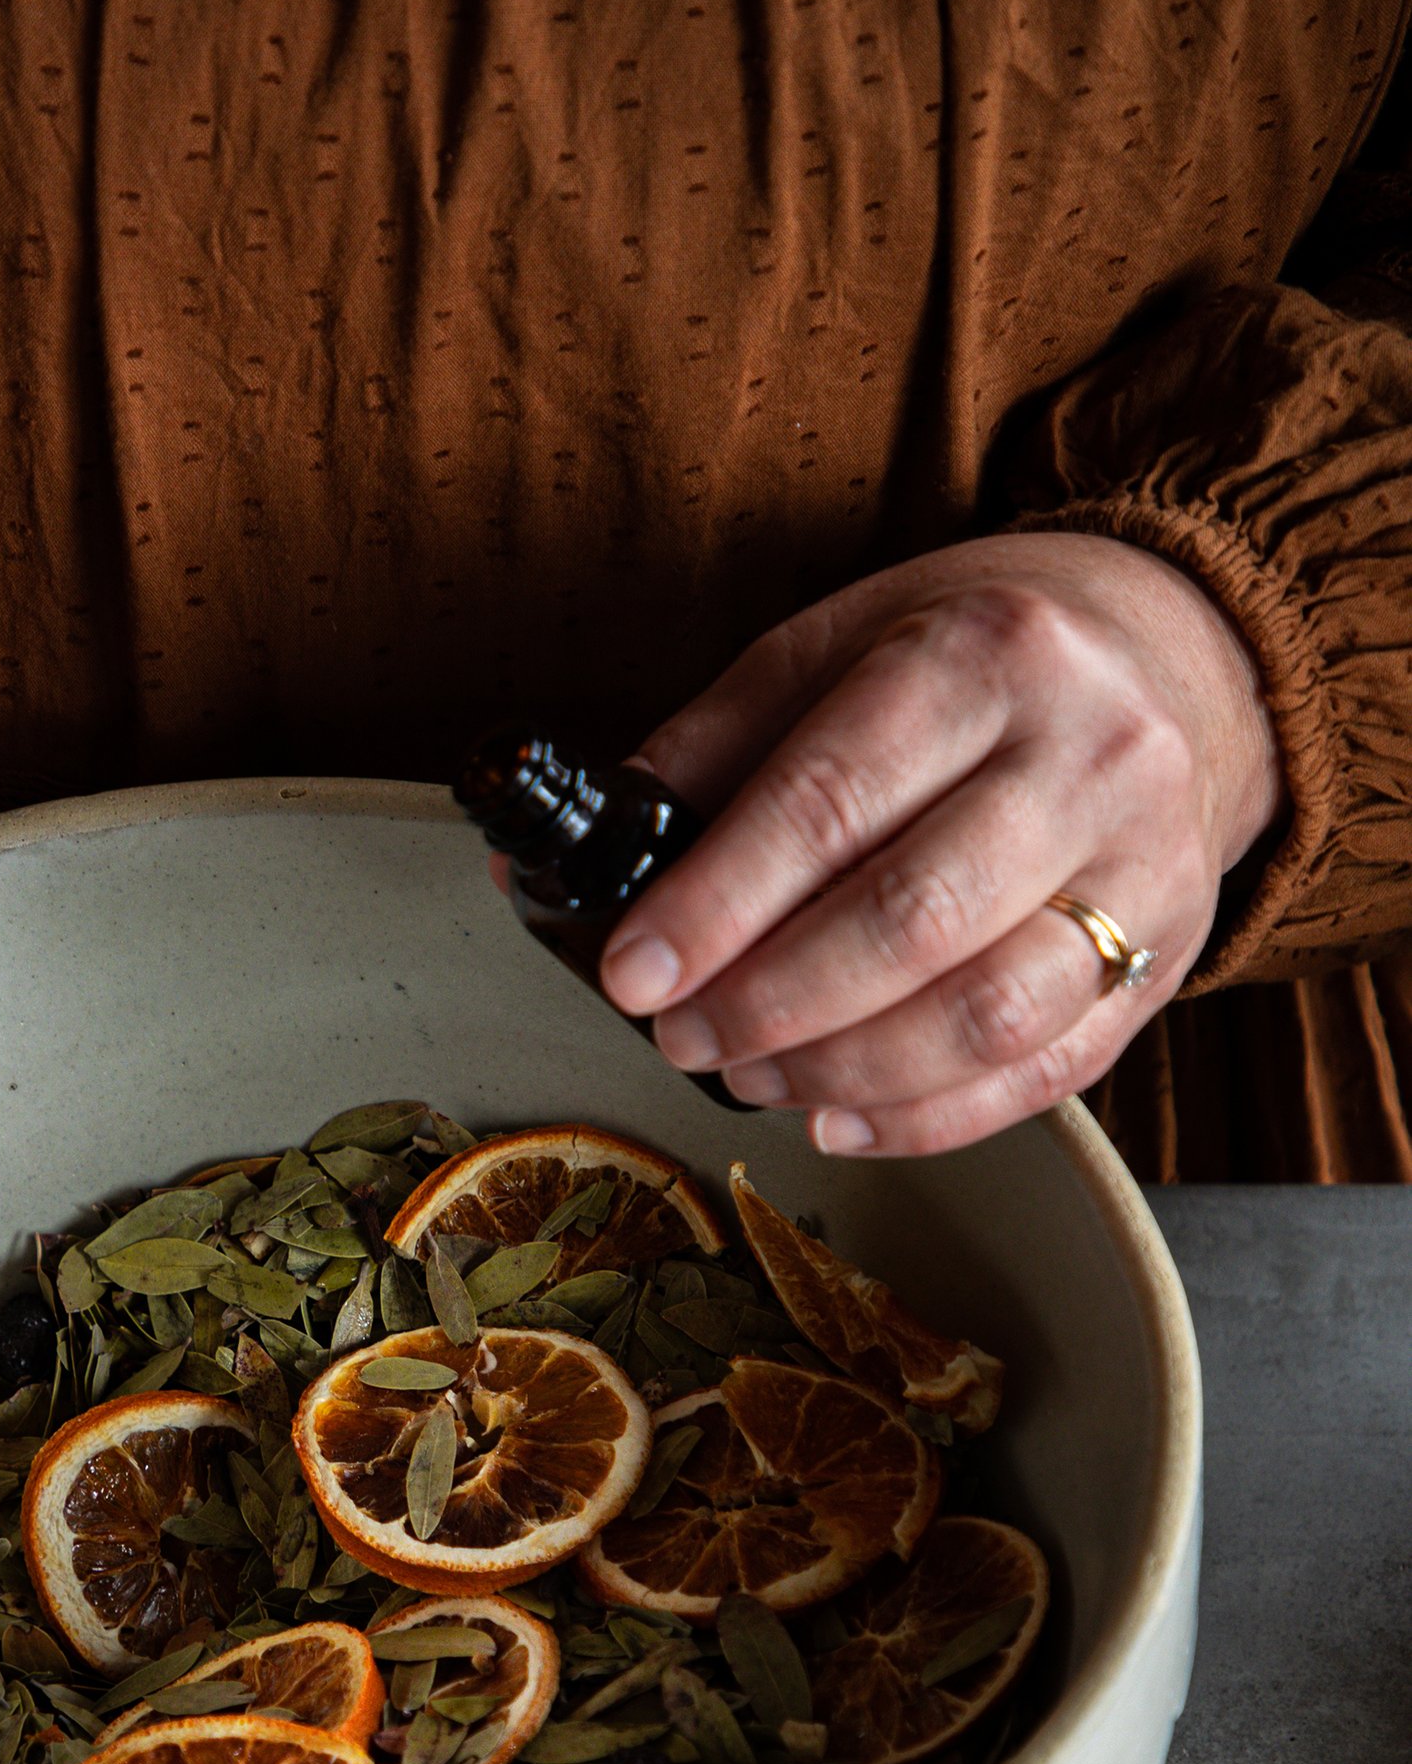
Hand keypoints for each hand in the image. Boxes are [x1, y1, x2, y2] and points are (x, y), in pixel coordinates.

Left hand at [594, 532, 1284, 1156]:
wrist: (1173, 654)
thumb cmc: (975, 656)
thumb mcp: (838, 643)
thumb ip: (718, 745)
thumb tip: (590, 847)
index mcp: (984, 656)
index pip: (830, 801)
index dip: (717, 905)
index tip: (633, 975)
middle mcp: (1086, 756)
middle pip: (912, 920)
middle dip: (771, 1002)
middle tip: (682, 1037)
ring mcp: (1145, 865)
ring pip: (988, 1014)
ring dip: (844, 1071)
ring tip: (752, 1075)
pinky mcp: (1169, 955)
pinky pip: (1048, 1073)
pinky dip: (930, 1119)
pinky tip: (839, 1119)